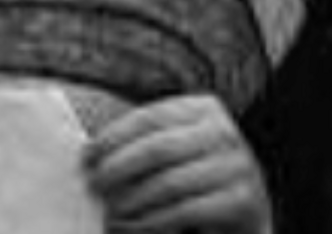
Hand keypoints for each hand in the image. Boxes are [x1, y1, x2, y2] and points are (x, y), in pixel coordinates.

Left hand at [85, 95, 270, 233]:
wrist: (245, 215)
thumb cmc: (196, 180)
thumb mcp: (175, 152)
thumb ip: (144, 145)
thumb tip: (90, 154)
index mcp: (205, 109)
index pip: (150, 117)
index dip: (113, 136)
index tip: (86, 156)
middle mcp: (225, 132)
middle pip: (157, 148)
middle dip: (118, 168)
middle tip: (94, 186)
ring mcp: (237, 166)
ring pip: (169, 182)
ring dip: (131, 201)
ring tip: (110, 212)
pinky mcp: (242, 200)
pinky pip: (185, 211)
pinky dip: (151, 222)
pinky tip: (132, 227)